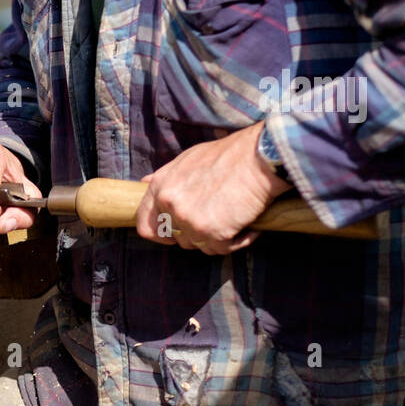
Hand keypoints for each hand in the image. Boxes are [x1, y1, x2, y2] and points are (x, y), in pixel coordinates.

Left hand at [134, 122, 292, 253]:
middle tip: (217, 220)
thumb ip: (165, 177)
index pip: (145, 225)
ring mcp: (190, 220)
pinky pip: (222, 249)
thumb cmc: (228, 155)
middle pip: (177, 238)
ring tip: (235, 219)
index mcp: (160, 187)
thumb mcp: (187, 159)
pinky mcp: (213, 232)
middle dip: (196, 234)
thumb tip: (145, 183)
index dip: (160, 235)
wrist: (259, 157)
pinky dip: (238, 241)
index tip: (173, 236)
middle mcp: (170, 204)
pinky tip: (249, 228)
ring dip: (218, 238)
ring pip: (199, 245)